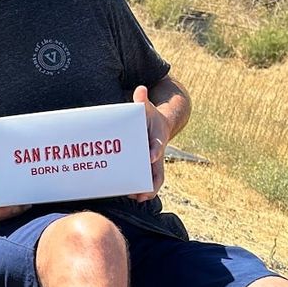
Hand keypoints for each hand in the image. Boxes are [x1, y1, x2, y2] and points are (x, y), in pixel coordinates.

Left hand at [132, 84, 168, 199]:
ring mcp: (151, 163)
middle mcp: (156, 153)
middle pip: (159, 171)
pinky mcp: (144, 167)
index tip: (151, 156)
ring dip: (146, 190)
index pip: (158, 145)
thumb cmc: (149, 117)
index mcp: (157, 138)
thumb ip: (142, 101)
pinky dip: (138, 188)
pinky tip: (128, 195)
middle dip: (152, 183)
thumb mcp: (146, 108)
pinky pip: (144, 180)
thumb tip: (140, 88)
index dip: (155, 151)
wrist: (157, 125)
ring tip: (136, 198)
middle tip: (143, 193)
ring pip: (153, 180)